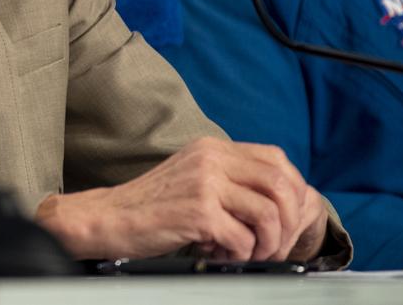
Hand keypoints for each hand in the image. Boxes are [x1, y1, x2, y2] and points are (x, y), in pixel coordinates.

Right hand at [36, 136, 326, 261]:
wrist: (109, 218)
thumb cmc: (150, 206)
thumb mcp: (192, 177)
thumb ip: (227, 178)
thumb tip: (276, 200)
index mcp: (212, 147)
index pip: (276, 159)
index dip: (292, 190)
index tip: (287, 217)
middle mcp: (211, 158)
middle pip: (280, 184)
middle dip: (287, 221)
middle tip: (273, 244)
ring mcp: (205, 183)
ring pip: (269, 214)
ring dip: (267, 243)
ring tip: (247, 253)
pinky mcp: (199, 212)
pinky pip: (243, 239)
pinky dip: (239, 255)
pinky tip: (218, 254)